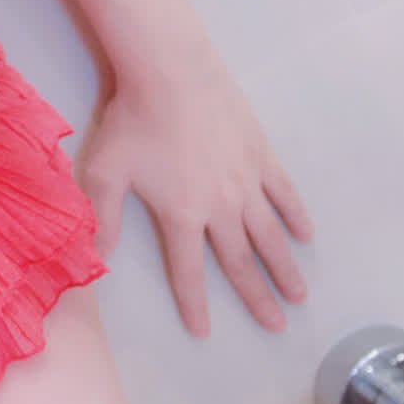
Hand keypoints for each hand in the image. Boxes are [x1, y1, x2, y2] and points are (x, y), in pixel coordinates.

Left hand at [77, 48, 315, 337]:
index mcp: (181, 214)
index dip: (195, 304)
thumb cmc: (133, 120)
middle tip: (276, 327)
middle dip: (257, 298)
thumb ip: (103, 219)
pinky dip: (296, 216)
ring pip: (270, 234)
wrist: (170, 71)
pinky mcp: (261, 154)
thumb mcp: (105, 172)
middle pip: (241, 262)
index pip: (188, 271)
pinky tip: (307, 235)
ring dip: (285, 267)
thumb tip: (96, 260)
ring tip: (299, 295)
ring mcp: (246, 180)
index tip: (204, 332)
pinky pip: (284, 193)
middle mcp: (220, 206)